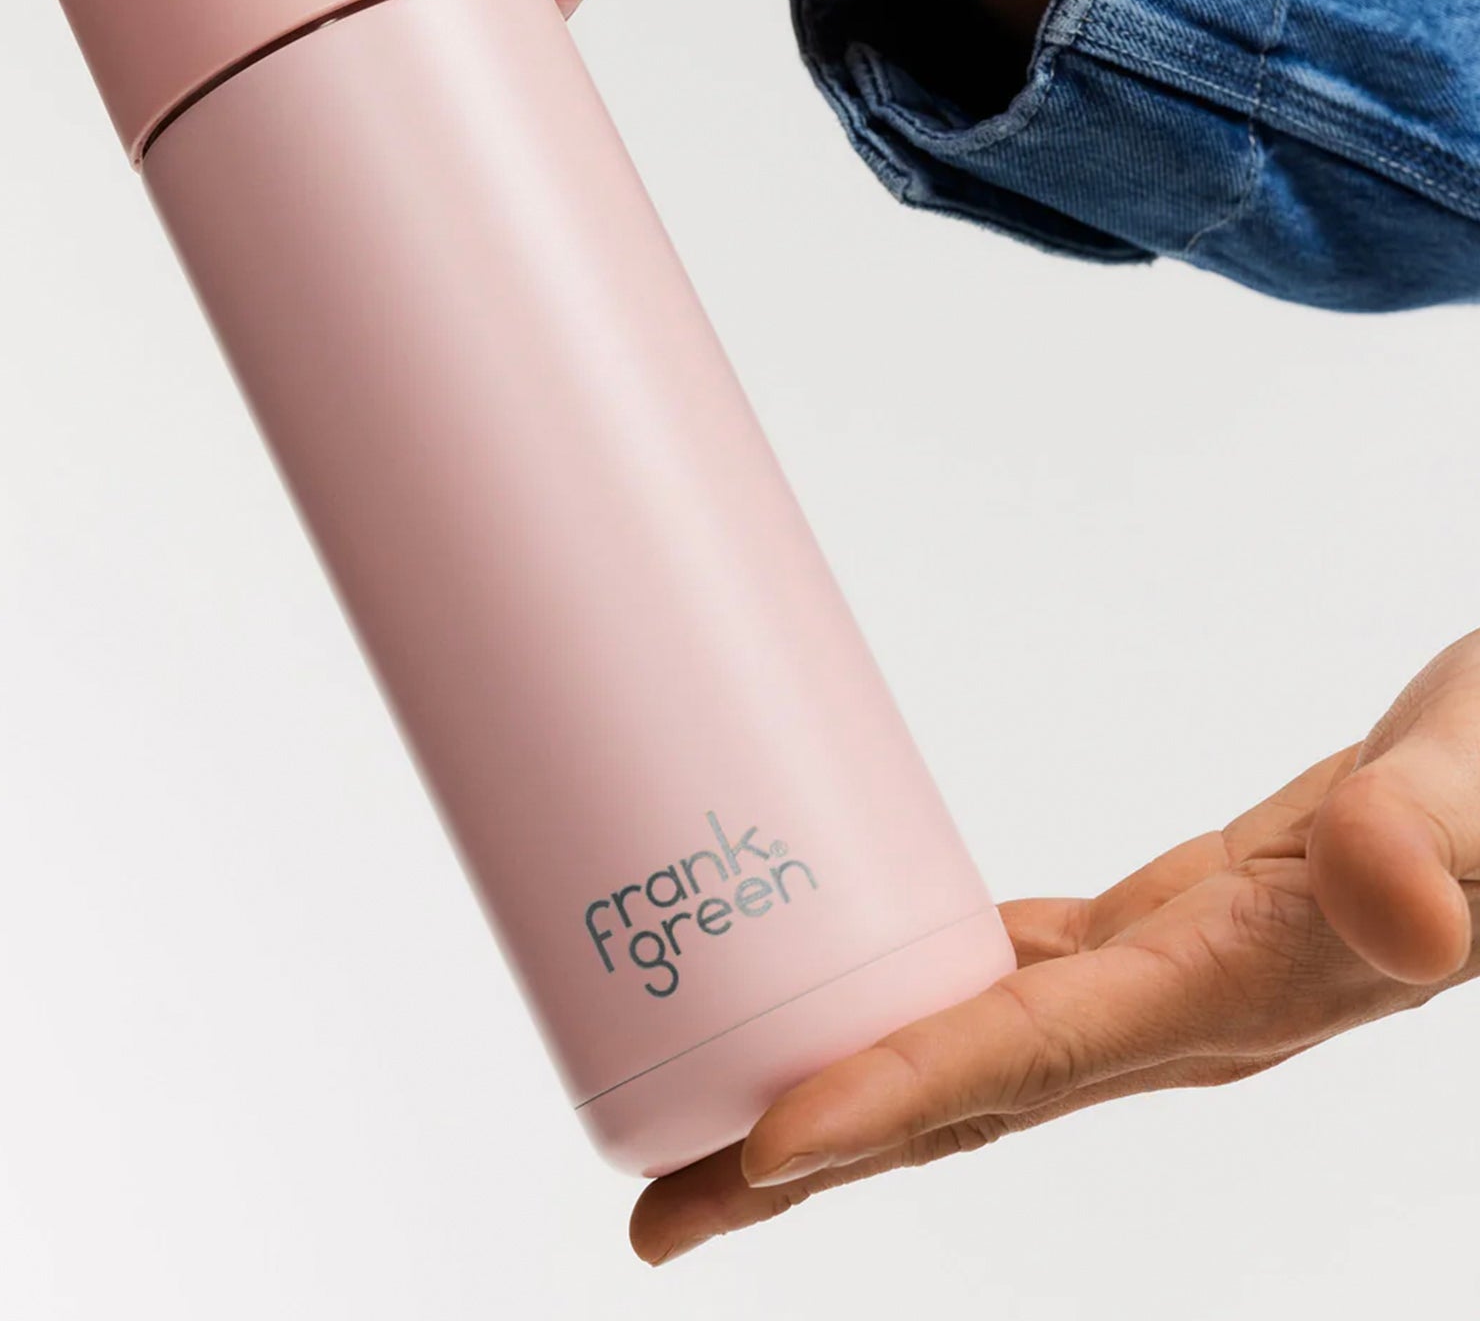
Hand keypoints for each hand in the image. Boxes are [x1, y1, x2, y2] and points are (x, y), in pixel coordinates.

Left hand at [629, 631, 1479, 1264]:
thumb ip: (1436, 836)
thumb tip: (1388, 892)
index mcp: (1233, 994)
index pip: (1025, 1062)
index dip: (890, 1103)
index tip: (757, 1149)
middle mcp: (1179, 1019)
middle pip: (955, 1108)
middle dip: (804, 1170)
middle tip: (653, 1216)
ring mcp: (1160, 989)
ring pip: (962, 1058)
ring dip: (833, 1098)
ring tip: (699, 1133)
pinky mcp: (1154, 938)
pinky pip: (1002, 986)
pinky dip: (908, 1005)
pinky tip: (844, 993)